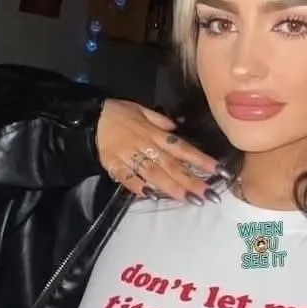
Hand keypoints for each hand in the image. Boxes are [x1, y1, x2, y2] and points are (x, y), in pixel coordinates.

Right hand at [96, 99, 228, 202]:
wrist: (88, 115)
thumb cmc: (118, 113)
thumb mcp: (141, 109)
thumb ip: (160, 120)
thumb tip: (177, 128)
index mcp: (155, 133)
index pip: (182, 148)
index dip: (200, 159)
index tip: (217, 170)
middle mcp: (146, 145)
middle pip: (172, 164)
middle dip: (190, 180)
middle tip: (207, 194)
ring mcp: (129, 155)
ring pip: (152, 172)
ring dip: (169, 185)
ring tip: (185, 198)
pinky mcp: (113, 164)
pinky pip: (126, 176)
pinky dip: (137, 186)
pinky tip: (150, 195)